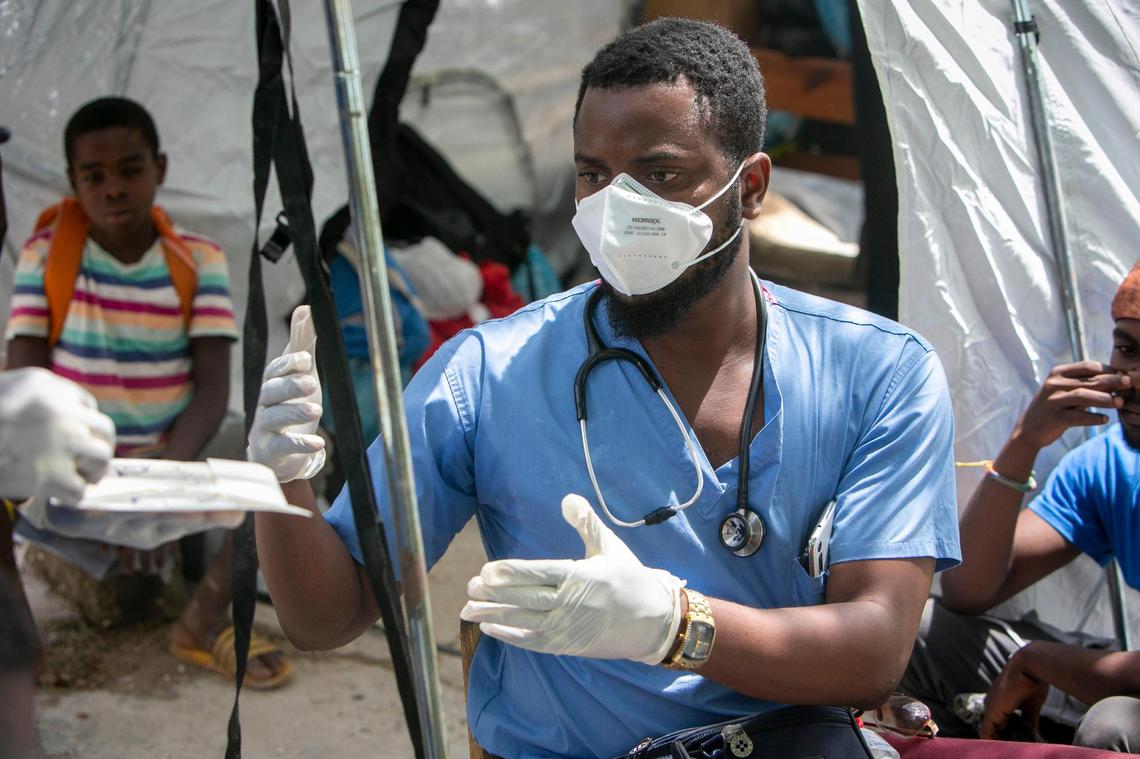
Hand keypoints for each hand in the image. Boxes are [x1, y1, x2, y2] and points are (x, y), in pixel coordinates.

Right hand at [0, 367, 114, 502]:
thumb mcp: (12, 389)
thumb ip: (42, 395)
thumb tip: (74, 413)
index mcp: (48, 387)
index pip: (86, 406)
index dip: (82, 425)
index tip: (76, 438)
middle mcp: (60, 412)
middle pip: (104, 430)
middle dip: (98, 446)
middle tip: (89, 461)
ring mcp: (58, 444)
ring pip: (100, 458)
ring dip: (92, 471)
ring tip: (80, 478)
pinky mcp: (48, 476)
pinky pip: (79, 490)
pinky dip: (72, 495)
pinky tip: (59, 494)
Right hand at [247, 306, 325, 481]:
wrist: (283, 454)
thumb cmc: (292, 406)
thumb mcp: (302, 375)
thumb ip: (303, 344)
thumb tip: (305, 307)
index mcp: (271, 384)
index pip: (274, 370)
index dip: (287, 364)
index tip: (305, 359)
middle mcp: (263, 405)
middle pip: (270, 391)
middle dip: (290, 386)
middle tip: (312, 384)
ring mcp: (262, 429)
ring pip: (273, 417)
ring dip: (295, 412)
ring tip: (318, 411)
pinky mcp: (267, 452)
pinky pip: (281, 446)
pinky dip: (299, 445)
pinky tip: (319, 444)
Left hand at [461, 493, 682, 664]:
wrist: (653, 621)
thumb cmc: (629, 579)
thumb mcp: (610, 547)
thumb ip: (586, 522)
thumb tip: (567, 498)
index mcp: (581, 576)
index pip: (539, 574)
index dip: (511, 573)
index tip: (486, 571)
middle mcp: (571, 603)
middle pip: (526, 598)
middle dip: (494, 594)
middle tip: (468, 587)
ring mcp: (568, 627)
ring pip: (525, 621)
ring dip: (494, 616)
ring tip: (467, 610)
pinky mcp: (567, 644)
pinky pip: (534, 641)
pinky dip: (510, 636)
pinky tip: (489, 630)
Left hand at [979, 646, 1047, 739]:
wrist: (1028, 666)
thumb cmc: (1032, 682)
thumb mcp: (1031, 706)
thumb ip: (1029, 721)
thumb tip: (1035, 736)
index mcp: (1000, 700)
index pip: (999, 722)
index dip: (1007, 734)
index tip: (1019, 742)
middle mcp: (991, 703)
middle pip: (993, 728)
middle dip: (1004, 740)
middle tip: (1016, 747)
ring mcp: (990, 707)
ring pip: (989, 732)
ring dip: (1000, 742)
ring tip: (1012, 749)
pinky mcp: (992, 712)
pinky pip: (986, 732)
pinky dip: (994, 742)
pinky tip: (1005, 748)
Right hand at [1012, 361, 1128, 450]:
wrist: (1028, 429)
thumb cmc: (1054, 408)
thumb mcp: (1065, 391)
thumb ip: (1085, 385)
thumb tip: (1118, 381)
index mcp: (1057, 373)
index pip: (1088, 366)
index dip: (1109, 369)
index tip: (1124, 375)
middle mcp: (1053, 384)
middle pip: (1089, 380)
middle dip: (1112, 382)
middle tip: (1129, 385)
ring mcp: (1052, 401)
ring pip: (1084, 396)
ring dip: (1105, 399)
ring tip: (1121, 402)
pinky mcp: (1053, 418)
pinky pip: (1077, 417)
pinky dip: (1093, 418)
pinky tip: (1104, 419)